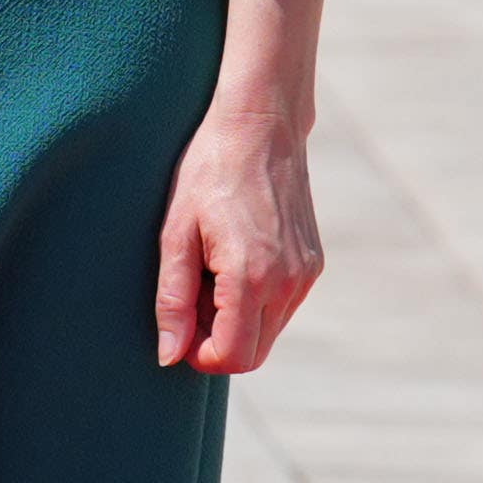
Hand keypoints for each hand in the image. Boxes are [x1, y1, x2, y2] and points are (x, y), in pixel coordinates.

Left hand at [153, 105, 322, 375]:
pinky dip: (255, 300)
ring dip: (236, 319)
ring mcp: (306, 274)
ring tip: (209, 267)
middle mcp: (289, 282)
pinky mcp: (313, 263)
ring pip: (268, 332)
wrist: (261, 125)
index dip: (199, 354)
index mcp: (253, 276)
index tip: (177, 326)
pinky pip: (282, 306)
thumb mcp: (175, 232)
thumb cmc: (208, 171)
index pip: (233, 357)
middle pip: (253, 353)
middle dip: (216, 339)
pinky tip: (233, 257)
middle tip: (190, 293)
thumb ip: (172, 299)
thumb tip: (169, 355)